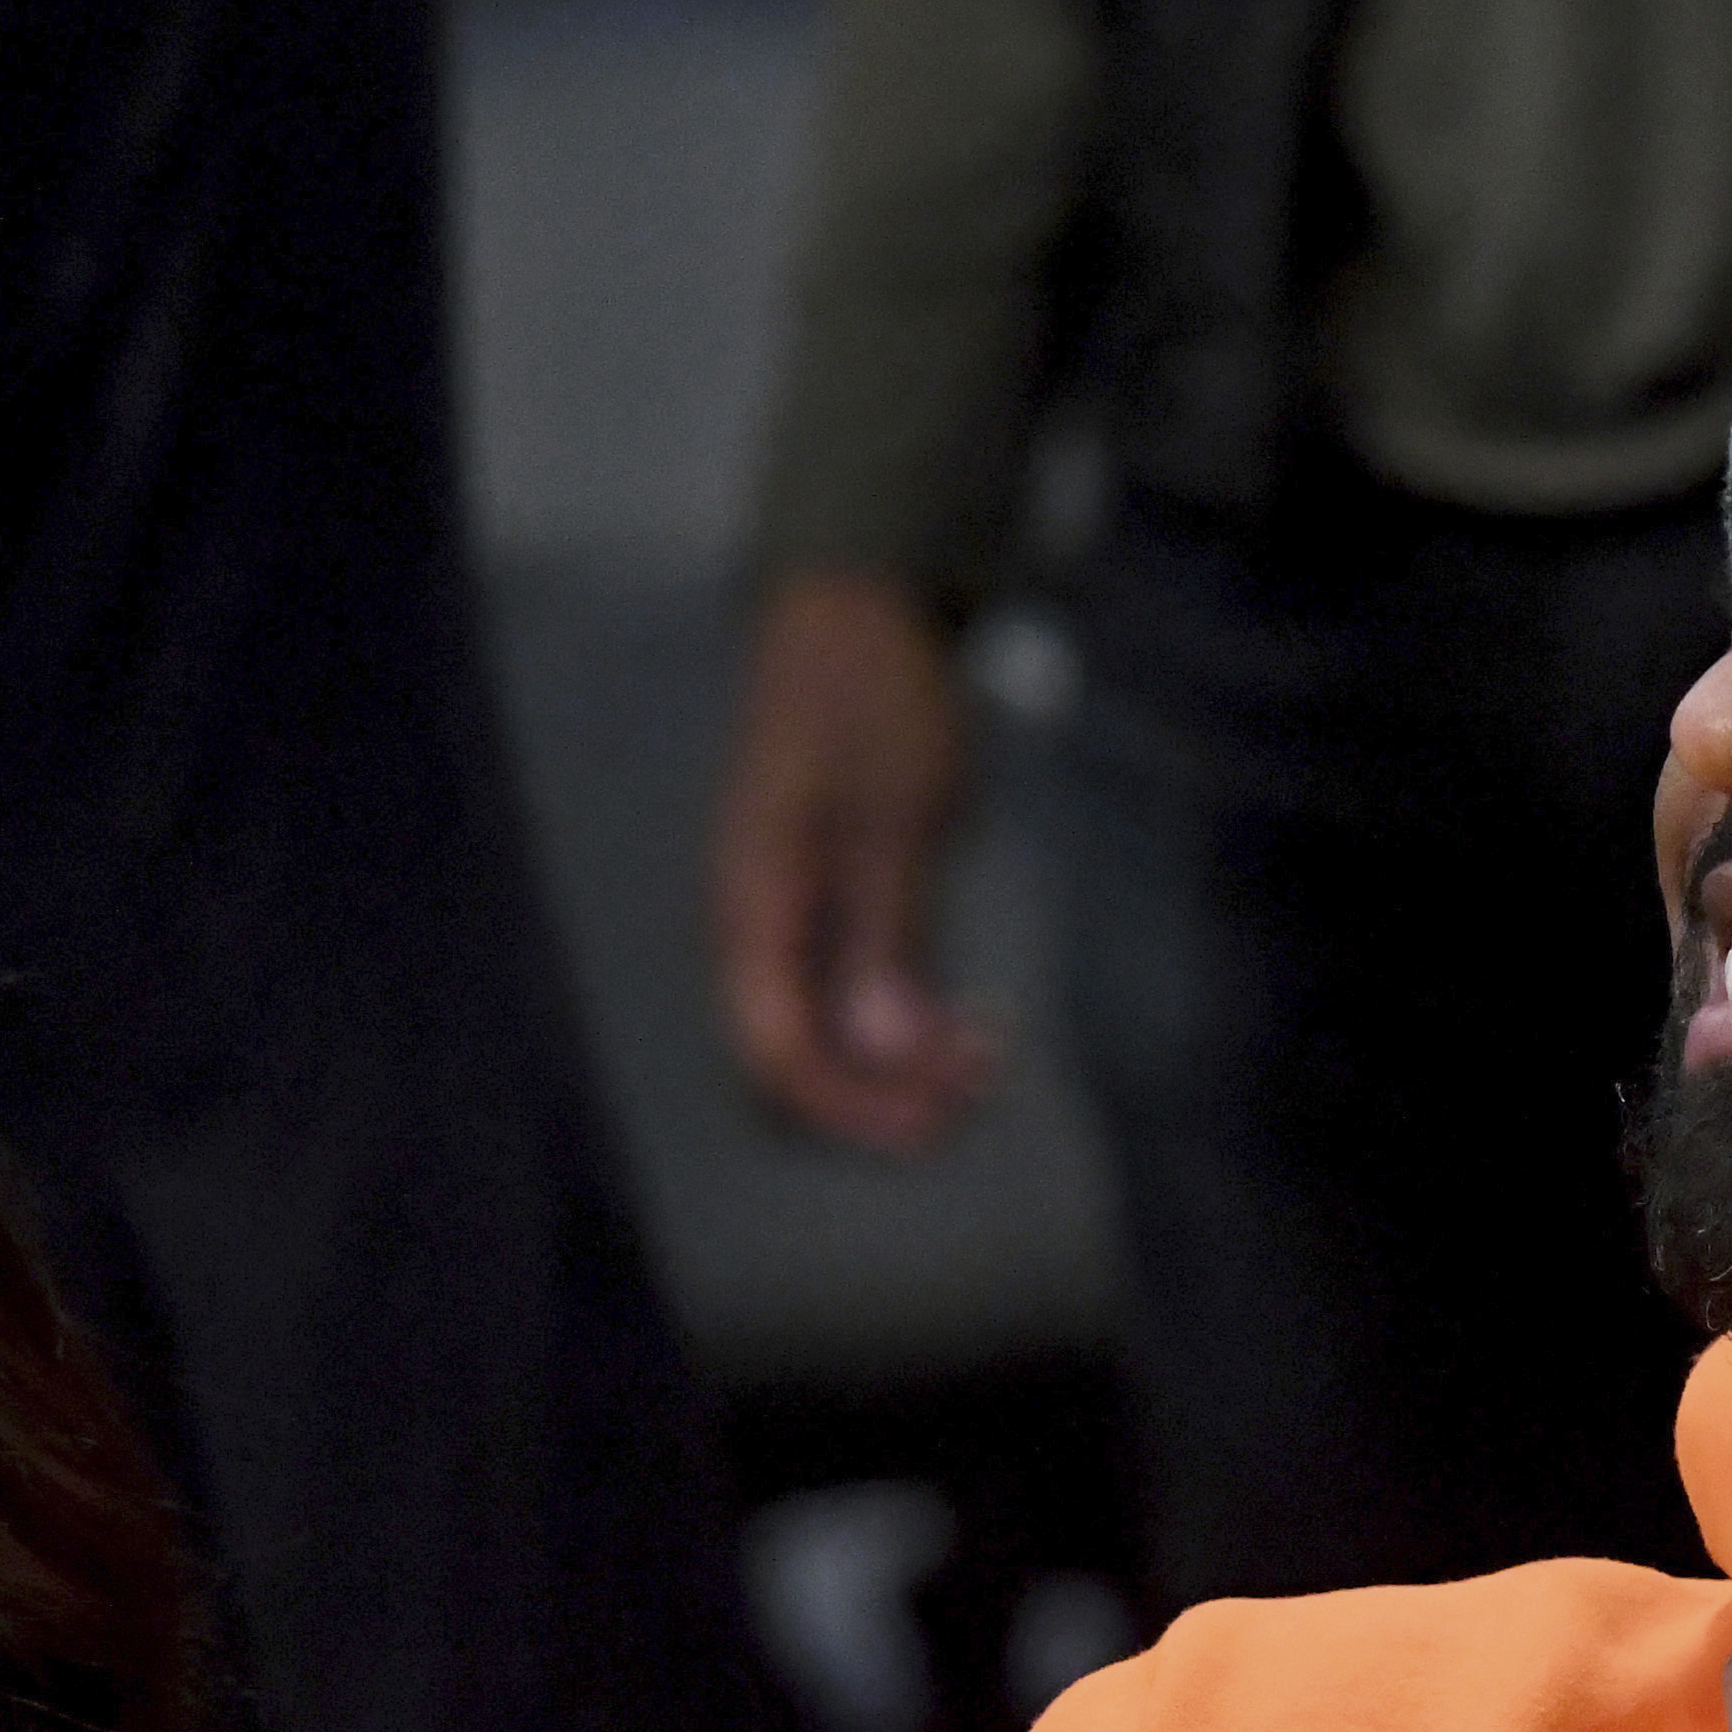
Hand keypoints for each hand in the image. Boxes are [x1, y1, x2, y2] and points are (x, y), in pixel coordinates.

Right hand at [707, 565, 998, 1150]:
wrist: (850, 611)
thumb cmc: (867, 699)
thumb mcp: (895, 818)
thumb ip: (886, 937)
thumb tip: (883, 1050)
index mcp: (752, 905)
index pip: (774, 1056)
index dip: (850, 1106)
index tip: (934, 1120)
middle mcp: (753, 927)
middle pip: (792, 1060)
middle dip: (879, 1093)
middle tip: (973, 1088)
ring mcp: (782, 915)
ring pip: (820, 1032)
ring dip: (896, 1061)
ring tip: (979, 1055)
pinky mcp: (817, 901)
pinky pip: (841, 992)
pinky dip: (897, 1017)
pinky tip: (954, 1016)